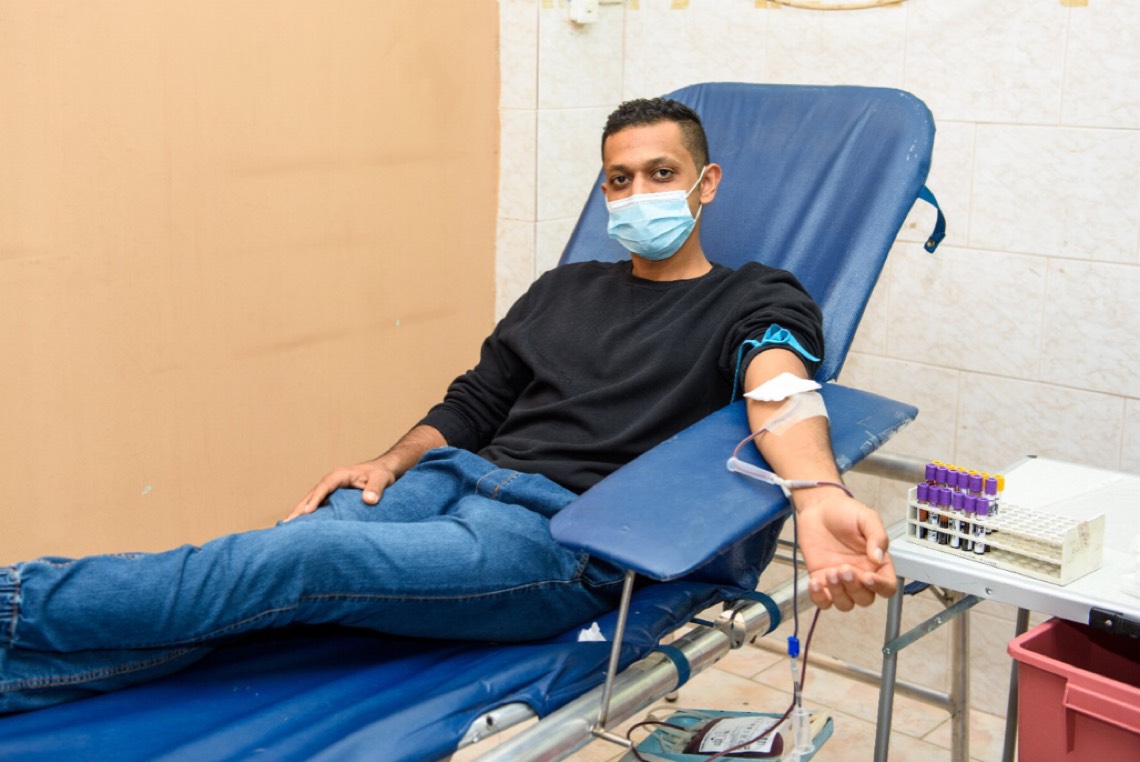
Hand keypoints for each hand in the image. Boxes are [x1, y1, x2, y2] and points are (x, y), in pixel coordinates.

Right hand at [285, 459, 395, 520]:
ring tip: (289, 529)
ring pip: (311, 500)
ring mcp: (330, 489)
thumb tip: (369, 500)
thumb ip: (375, 489)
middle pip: (312, 494)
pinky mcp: (332, 497)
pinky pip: (318, 505)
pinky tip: (304, 527)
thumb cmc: (381, 474)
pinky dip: (309, 515)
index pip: (324, 486)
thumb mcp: (381, 479)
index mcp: (340, 475)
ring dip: (300, 513)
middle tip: (288, 524)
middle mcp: (331, 481)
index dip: (315, 498)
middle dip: (299, 508)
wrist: (383, 470)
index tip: (307, 511)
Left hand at [794, 490, 896, 610]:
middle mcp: (861, 575)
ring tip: (830, 572)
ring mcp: (840, 581)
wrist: (818, 507)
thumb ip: (877, 536)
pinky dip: (819, 597)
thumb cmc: (845, 511)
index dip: (880, 586)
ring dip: (838, 594)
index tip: (867, 576)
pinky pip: (823, 601)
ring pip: (845, 604)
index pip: (887, 586)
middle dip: (854, 588)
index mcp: (877, 563)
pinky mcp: (821, 580)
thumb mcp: (866, 518)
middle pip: (865, 599)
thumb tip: (879, 557)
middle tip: (843, 568)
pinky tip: (814, 582)